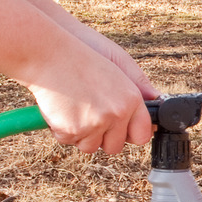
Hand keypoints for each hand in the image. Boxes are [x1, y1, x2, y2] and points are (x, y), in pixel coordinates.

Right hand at [25, 46, 153, 154]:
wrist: (46, 54)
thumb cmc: (80, 59)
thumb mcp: (117, 65)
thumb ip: (138, 87)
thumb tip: (155, 101)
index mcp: (131, 99)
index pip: (142, 134)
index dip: (129, 134)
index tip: (119, 129)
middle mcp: (117, 113)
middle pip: (115, 146)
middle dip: (102, 137)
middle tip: (88, 114)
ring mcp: (95, 123)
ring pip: (90, 147)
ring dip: (80, 134)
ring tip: (73, 107)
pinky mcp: (72, 130)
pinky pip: (69, 141)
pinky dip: (61, 129)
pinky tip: (60, 108)